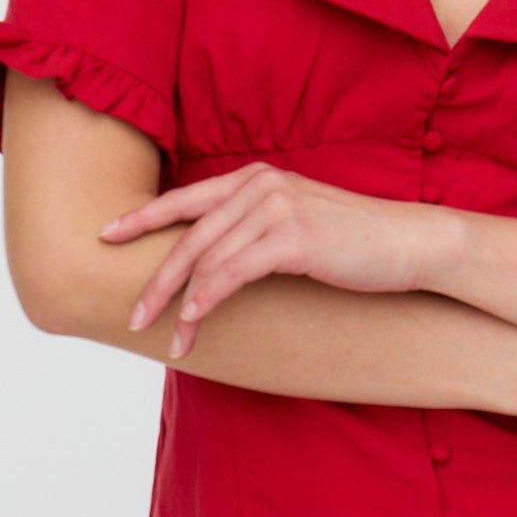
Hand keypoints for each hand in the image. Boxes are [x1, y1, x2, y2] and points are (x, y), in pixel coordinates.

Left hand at [98, 163, 452, 359]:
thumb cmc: (356, 242)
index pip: (186, 198)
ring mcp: (276, 207)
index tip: (107, 235)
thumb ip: (255, 229)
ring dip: (180, 304)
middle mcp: (260, 185)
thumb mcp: (297, 224)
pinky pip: (234, 273)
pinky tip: (194, 321)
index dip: (143, 218)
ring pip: (207, 259)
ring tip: (166, 338)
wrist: (410, 243)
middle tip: (132, 316)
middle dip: (155, 280)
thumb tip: (216, 262)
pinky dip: (208, 299)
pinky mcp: (292, 237)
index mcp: (256, 178)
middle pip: (189, 236)